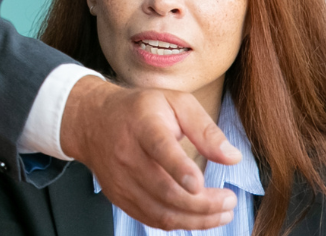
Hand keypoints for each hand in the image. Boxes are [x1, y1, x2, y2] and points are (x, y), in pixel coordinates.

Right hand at [61, 77, 241, 230]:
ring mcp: (120, 179)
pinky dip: (179, 223)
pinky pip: (151, 219)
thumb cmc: (140, 110)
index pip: (159, 149)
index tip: (199, 184)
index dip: (179, 168)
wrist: (92, 120)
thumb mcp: (176, 102)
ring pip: (160, 211)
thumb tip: (232, 157)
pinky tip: (198, 217)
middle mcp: (127, 155)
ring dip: (196, 219)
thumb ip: (205, 129)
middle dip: (203, 204)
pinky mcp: (118, 196)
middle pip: (165, 189)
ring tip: (222, 213)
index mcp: (143, 125)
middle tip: (230, 201)